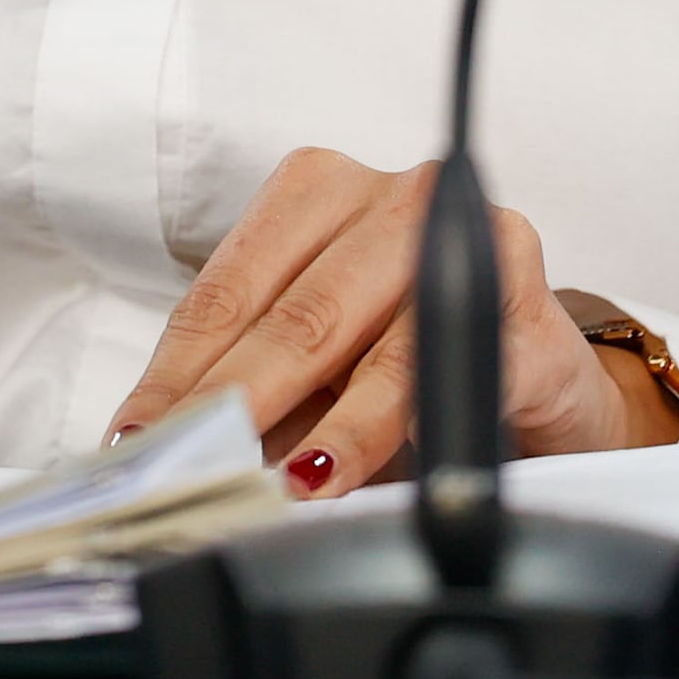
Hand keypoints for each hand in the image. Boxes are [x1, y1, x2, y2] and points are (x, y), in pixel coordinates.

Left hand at [103, 145, 678, 493]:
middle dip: (234, 404)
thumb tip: (170, 445)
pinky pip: (448, 371)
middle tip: (192, 467)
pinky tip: (364, 466)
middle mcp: (389, 196)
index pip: (227, 291)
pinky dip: (402, 428)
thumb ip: (256, 390)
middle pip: (293, 315)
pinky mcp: (523, 292)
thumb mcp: (321, 363)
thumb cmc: (413, 355)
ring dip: (320, 431)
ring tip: (277, 485)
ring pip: (371, 348)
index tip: (138, 436)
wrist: (541, 376)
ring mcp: (460, 236)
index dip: (178, 372)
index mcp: (316, 193)